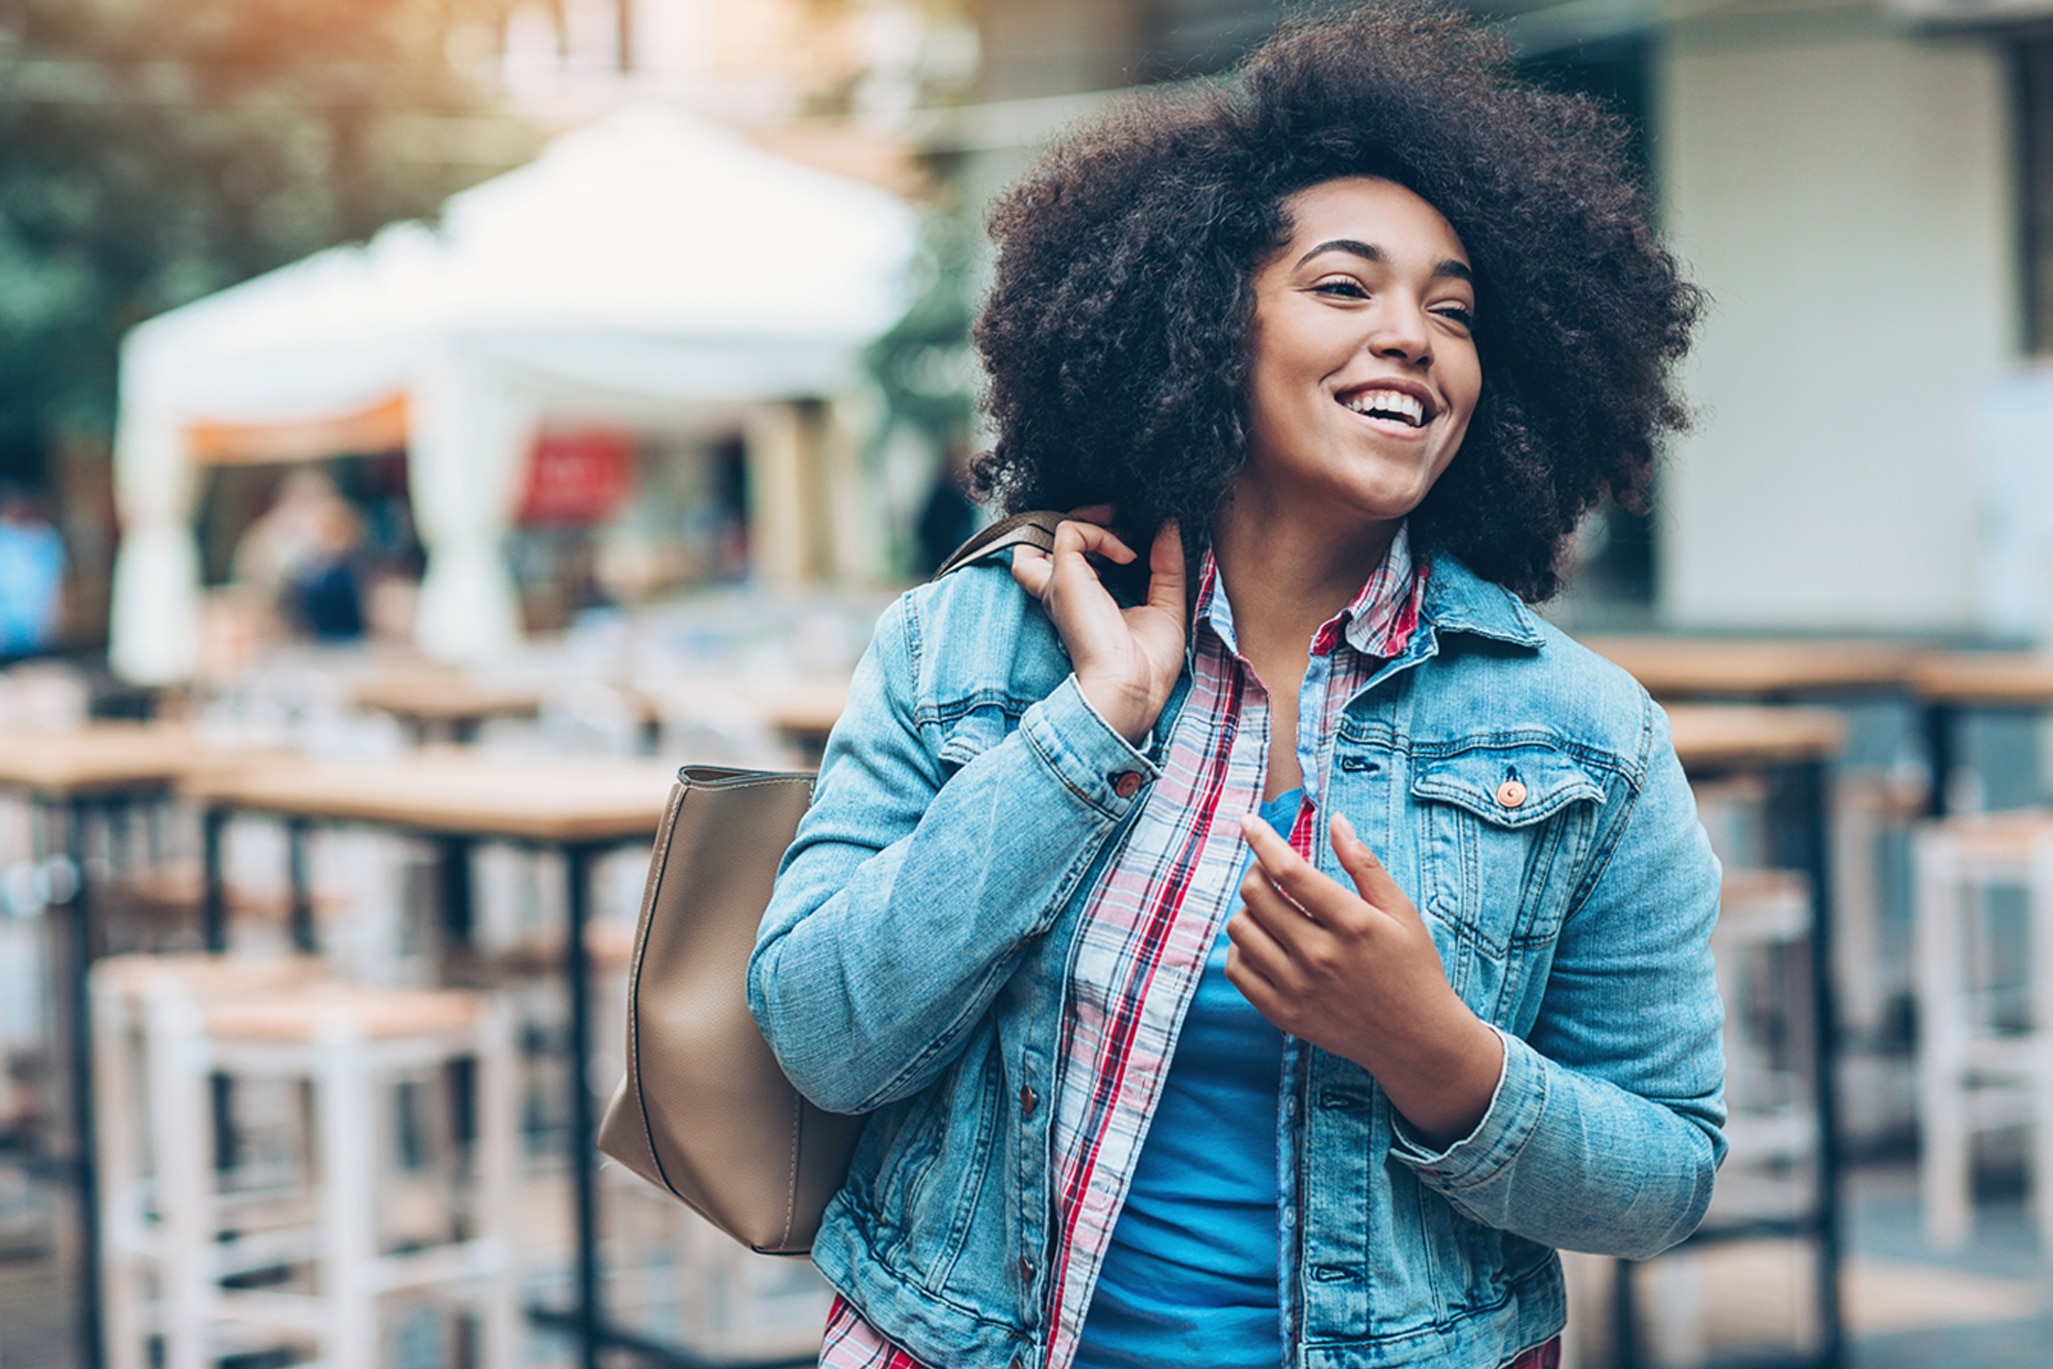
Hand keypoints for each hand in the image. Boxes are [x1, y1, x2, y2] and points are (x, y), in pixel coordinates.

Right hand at [1010, 507, 1185, 744]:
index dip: (1108, 536)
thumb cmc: (1148, 664)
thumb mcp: (1168, 604)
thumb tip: (1169, 524)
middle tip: (1129, 522)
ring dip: (1093, 518)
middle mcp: (1068, 589)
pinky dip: (1101, 533)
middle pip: (1058, 537)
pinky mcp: (1063, 578)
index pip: (1081, 555)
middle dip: (1094, 519)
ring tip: (1123, 526)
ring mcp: (1062, 583)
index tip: (1143, 538)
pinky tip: (1127, 556)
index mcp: (1087, 599)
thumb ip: (1168, 563)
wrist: (1132, 690)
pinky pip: (1071, 532)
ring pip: (1056, 528)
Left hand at [1226, 810, 1503, 1147]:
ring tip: (1270, 909)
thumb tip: (1335, 820)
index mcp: (1352, 924)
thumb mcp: (1401, 912)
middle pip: (1256, 896)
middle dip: (1256, 872)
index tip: (1248, 821)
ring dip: (1248, 909)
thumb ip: (1365, 865)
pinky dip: (1241, 948)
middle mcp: (1320, 955)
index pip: (1289, 871)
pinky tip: (1261, 941)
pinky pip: (1237, 970)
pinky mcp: (1283, 1013)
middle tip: (1270, 872)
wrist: (1416, 1040)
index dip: (1262, 840)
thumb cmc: (1413, 968)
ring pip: (1240, 930)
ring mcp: (1297, 987)